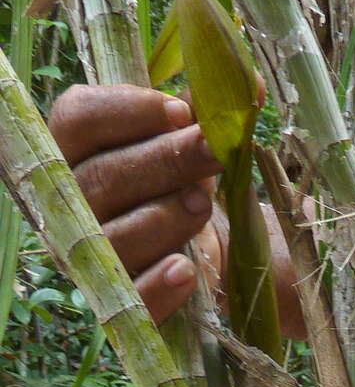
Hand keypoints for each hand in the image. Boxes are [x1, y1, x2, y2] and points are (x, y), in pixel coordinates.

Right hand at [48, 84, 222, 323]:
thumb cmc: (180, 181)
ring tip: (203, 205)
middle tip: (214, 150)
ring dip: (165, 217)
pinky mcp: (119, 303)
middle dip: (165, 161)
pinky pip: (130, 300)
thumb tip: (251, 82)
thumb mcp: (190, 140)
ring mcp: (90, 257)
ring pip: (114, 237)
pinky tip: (187, 269)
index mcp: (74, 148)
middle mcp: (71, 203)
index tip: (182, 111)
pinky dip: (159, 285)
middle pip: (102, 177)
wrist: (199, 249)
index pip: (78, 119)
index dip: (128, 112)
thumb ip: (208, 110)